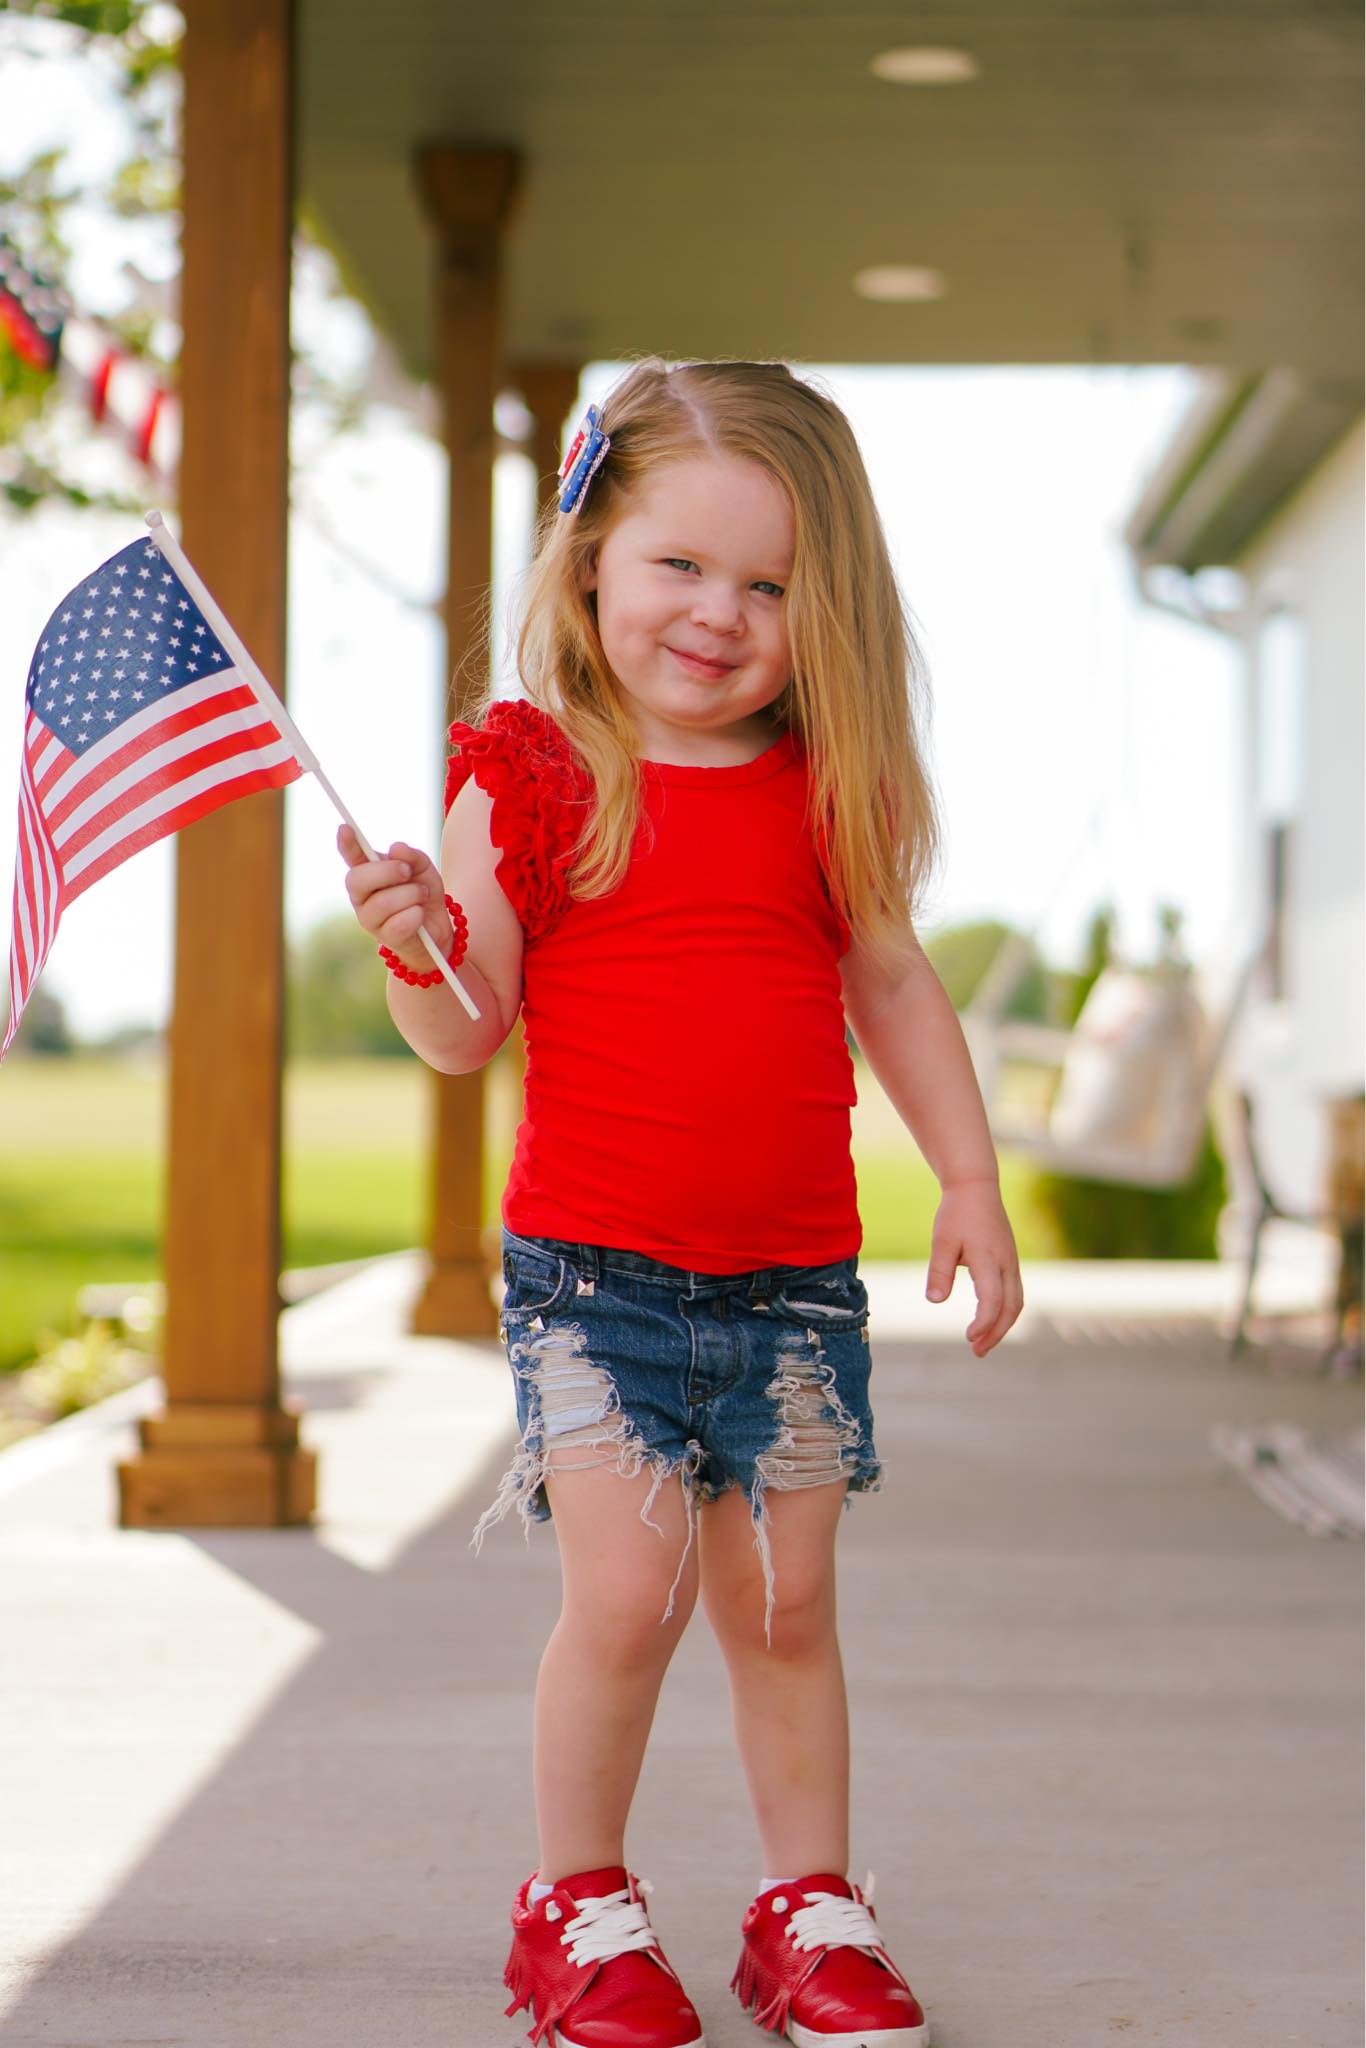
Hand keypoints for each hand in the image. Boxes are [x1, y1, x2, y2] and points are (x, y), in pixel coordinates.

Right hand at [337, 823, 453, 971]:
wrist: (438, 928)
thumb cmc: (422, 893)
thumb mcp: (423, 869)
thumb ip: (411, 856)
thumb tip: (396, 848)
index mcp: (368, 874)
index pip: (352, 857)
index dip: (346, 844)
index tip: (344, 828)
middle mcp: (362, 896)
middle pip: (357, 880)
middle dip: (385, 872)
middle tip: (407, 871)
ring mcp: (370, 919)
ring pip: (383, 902)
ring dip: (411, 894)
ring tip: (422, 895)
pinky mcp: (385, 938)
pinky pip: (400, 923)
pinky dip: (417, 915)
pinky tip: (420, 915)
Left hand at [925, 1177, 1023, 1355]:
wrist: (976, 1188)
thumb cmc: (956, 1214)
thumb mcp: (942, 1241)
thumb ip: (939, 1271)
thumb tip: (934, 1301)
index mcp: (989, 1258)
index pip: (992, 1299)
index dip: (984, 1323)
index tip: (968, 1337)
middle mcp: (1006, 1263)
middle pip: (1010, 1307)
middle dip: (995, 1332)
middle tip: (976, 1351)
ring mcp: (1012, 1263)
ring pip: (1016, 1302)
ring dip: (1002, 1325)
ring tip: (982, 1344)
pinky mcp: (1011, 1261)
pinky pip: (1014, 1293)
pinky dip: (1005, 1312)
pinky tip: (989, 1321)